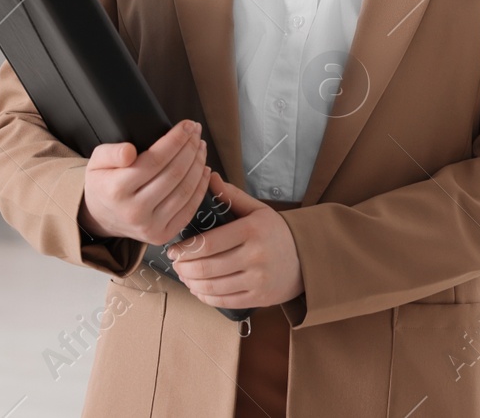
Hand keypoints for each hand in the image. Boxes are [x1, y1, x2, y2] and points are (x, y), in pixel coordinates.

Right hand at [79, 120, 210, 245]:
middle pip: (174, 174)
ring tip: (201, 147)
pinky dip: (201, 187)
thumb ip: (111, 152)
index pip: (155, 160)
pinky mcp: (162, 236)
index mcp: (115, 190)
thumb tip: (129, 151)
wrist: (101, 218)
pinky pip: (189, 209)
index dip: (176, 140)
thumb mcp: (97, 162)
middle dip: (191, 148)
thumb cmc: (104, 183)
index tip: (188, 125)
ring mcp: (149, 227)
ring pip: (185, 190)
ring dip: (198, 164)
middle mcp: (133, 211)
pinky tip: (204, 169)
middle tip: (197, 132)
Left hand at [167, 172, 303, 308]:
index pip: (208, 243)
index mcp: (252, 230)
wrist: (306, 258)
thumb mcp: (257, 210)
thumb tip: (208, 177)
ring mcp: (257, 279)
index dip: (184, 250)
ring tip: (184, 275)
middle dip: (183, 268)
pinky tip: (198, 288)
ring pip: (212, 287)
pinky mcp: (258, 298)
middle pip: (206, 267)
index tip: (172, 250)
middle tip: (175, 264)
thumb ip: (231, 196)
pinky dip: (204, 296)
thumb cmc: (276, 232)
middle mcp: (256, 256)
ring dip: (191, 283)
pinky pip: (222, 301)